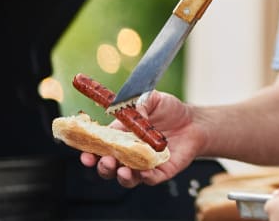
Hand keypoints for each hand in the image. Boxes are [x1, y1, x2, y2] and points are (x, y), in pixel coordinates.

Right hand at [79, 90, 203, 187]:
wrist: (194, 122)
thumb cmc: (170, 109)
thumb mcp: (153, 98)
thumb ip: (139, 103)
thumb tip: (130, 112)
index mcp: (120, 136)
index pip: (99, 147)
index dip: (89, 151)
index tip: (84, 153)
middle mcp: (128, 153)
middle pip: (109, 166)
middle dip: (103, 166)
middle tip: (105, 160)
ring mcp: (143, 164)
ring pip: (126, 177)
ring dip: (120, 176)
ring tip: (121, 170)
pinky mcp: (160, 172)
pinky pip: (149, 179)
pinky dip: (144, 178)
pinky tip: (143, 172)